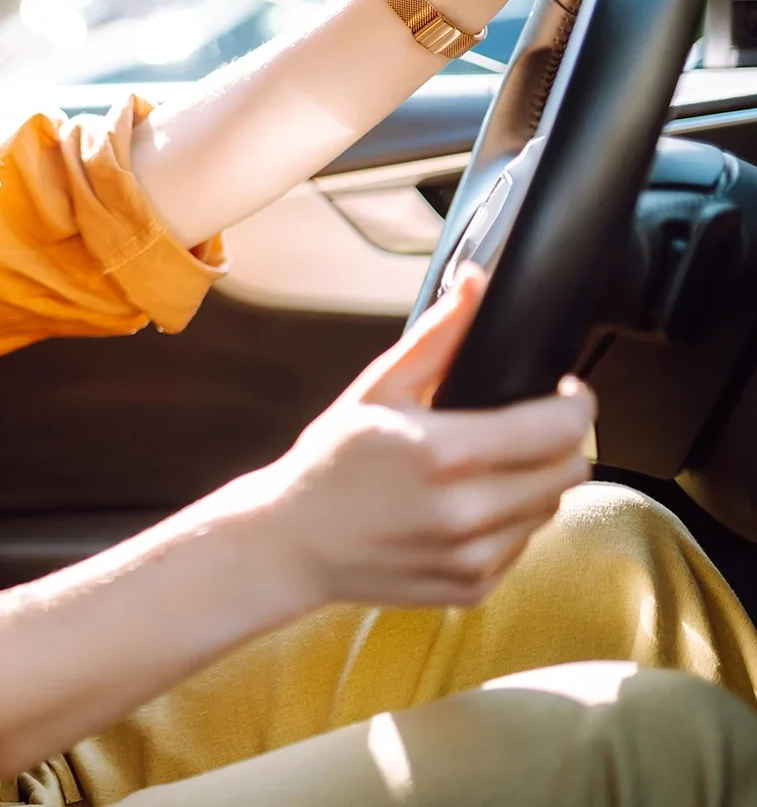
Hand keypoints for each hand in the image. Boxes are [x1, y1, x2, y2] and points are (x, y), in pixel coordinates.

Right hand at [259, 265, 595, 607]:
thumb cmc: (329, 462)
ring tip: (489, 466)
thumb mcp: (377, 388)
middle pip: (570, 470)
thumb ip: (437, 336)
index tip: (563, 389)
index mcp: (447, 453)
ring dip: (534, 482)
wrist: (292, 543)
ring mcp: (473, 557)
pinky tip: (466, 506)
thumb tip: (476, 281)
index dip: (576, 402)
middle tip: (526, 425)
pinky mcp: (473, 588)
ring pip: (550, 509)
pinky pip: (523, 545)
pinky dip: (508, 523)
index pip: (561, 428)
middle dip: (558, 441)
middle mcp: (468, 512)